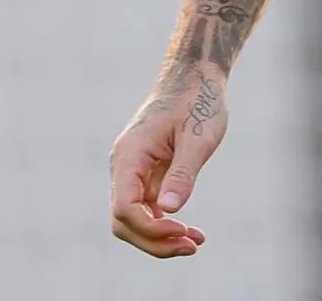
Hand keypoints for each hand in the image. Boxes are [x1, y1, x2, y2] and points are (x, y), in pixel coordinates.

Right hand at [109, 66, 227, 256]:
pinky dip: (165, 223)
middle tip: (191, 246)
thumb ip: (182, 173)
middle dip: (154, 241)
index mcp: (130, 154)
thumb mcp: (197, 137)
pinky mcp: (147, 174)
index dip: (150, 228)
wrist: (196, 75)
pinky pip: (147, 209)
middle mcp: (124, 166)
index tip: (183, 230)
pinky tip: (190, 232)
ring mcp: (133, 171)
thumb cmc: (198, 100)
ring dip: (160, 237)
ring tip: (195, 243)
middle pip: (124, 221)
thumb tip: (169, 212)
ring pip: (134, 219)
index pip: (124, 208)